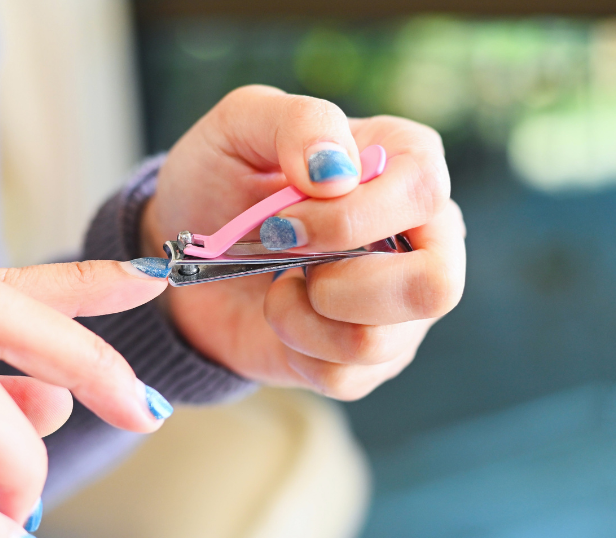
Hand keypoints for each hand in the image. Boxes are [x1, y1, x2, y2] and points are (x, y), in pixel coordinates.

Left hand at [141, 85, 465, 399]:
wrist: (182, 247)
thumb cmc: (223, 176)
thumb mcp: (242, 123)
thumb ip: (297, 123)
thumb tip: (337, 172)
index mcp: (406, 163)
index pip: (423, 193)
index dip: (348, 217)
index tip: (282, 222)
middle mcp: (423, 238)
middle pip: (434, 286)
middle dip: (340, 284)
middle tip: (285, 258)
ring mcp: (401, 305)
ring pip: (382, 341)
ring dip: (303, 316)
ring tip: (276, 282)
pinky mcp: (369, 358)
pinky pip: (346, 376)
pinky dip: (294, 347)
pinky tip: (280, 311)